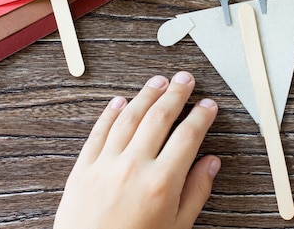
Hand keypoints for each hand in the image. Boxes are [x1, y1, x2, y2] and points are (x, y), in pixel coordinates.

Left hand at [53, 71, 219, 228]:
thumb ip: (196, 192)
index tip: (208, 106)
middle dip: (175, 94)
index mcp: (161, 183)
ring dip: (146, 95)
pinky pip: (98, 132)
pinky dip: (110, 113)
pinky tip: (120, 101)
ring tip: (158, 81)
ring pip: (129, 117)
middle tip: (185, 80)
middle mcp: (133, 167)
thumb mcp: (177, 227)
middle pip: (159, 117)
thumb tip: (210, 164)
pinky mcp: (83, 169)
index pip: (188, 136)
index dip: (201, 116)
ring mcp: (106, 165)